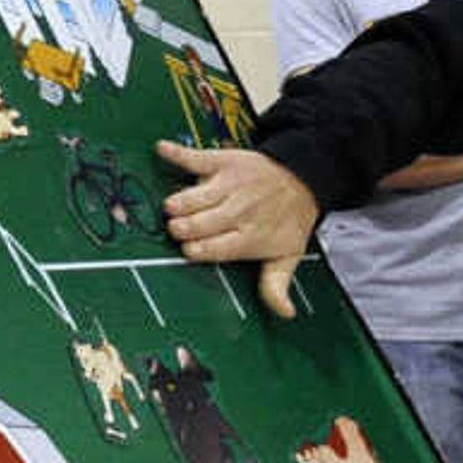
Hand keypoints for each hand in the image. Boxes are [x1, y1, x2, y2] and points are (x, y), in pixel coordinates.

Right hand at [160, 141, 317, 317]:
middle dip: (182, 229)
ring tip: (176, 207)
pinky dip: (176, 154)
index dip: (196, 250)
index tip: (191, 249)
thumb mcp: (288, 255)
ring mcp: (230, 185)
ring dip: (177, 204)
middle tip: (181, 228)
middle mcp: (239, 211)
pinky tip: (161, 150)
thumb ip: (276, 285)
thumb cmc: (288, 219)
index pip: (211, 249)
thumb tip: (283, 313)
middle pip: (196, 224)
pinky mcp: (223, 162)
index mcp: (250, 238)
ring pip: (190, 197)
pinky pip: (194, 158)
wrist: (302, 179)